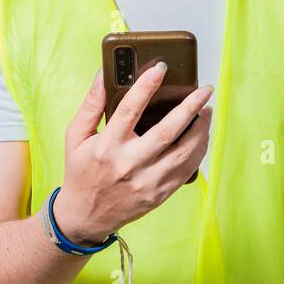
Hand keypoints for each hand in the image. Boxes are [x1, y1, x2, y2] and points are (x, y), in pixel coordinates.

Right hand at [53, 63, 213, 244]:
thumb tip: (103, 73)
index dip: (146, 86)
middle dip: (190, 107)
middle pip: (167, 132)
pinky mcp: (160, 194)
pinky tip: (202, 135)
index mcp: (107, 146)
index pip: (129, 110)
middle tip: (205, 90)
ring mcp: (147, 182)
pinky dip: (199, 150)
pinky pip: (187, 170)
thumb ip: (91, 105)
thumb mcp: (75, 137)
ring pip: (184, 153)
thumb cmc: (81, 171)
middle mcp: (129, 164)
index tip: (161, 67)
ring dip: (201, 129)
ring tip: (208, 110)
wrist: (85, 216)